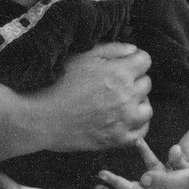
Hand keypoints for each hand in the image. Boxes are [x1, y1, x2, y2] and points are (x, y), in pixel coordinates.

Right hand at [31, 42, 152, 152]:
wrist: (41, 118)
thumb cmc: (57, 84)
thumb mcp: (82, 57)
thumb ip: (111, 49)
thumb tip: (133, 50)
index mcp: (119, 73)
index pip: (145, 60)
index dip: (134, 60)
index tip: (122, 65)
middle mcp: (127, 96)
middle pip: (146, 82)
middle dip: (134, 80)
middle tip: (115, 84)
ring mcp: (124, 120)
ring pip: (147, 107)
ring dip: (137, 103)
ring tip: (121, 102)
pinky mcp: (118, 139)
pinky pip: (142, 131)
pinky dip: (136, 124)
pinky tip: (123, 119)